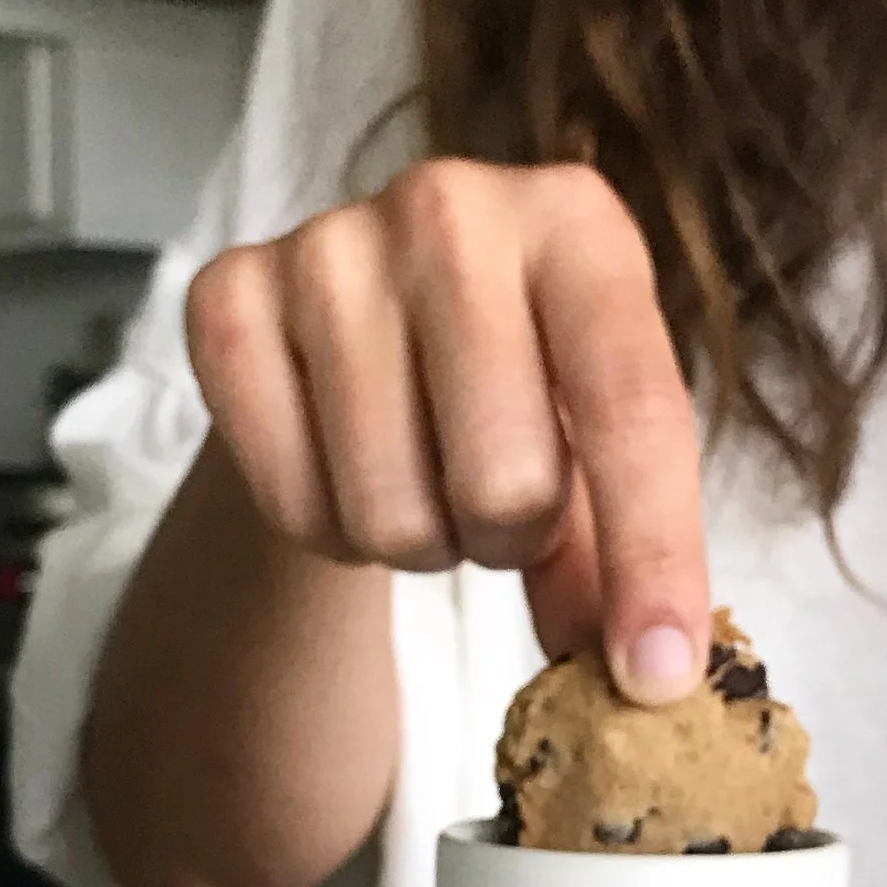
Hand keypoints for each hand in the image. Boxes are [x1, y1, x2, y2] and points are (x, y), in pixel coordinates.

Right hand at [184, 159, 710, 703]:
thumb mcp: (590, 444)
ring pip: (393, 514)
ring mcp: (329, 247)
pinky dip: (325, 531)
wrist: (360, 322)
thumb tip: (644, 676)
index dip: (653, 555)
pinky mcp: (227, 299)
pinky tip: (341, 466)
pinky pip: (292, 504)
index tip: (659, 676)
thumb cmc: (508, 385)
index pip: (632, 406)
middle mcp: (453, 209)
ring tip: (420, 476)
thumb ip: (621, 553)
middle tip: (496, 500)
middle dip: (509, 538)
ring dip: (418, 541)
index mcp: (578, 224)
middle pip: (506, 482)